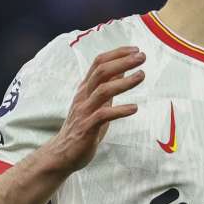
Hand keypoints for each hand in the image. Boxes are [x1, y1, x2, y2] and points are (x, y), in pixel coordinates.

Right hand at [42, 46, 144, 174]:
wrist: (62, 154)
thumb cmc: (83, 126)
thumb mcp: (97, 103)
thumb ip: (107, 86)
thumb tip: (123, 68)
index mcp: (85, 89)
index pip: (98, 63)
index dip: (117, 54)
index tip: (135, 49)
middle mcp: (83, 96)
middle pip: (101, 72)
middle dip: (122, 61)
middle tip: (142, 57)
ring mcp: (84, 111)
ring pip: (103, 90)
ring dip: (124, 82)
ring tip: (141, 76)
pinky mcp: (87, 128)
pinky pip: (103, 115)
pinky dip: (119, 110)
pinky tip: (134, 108)